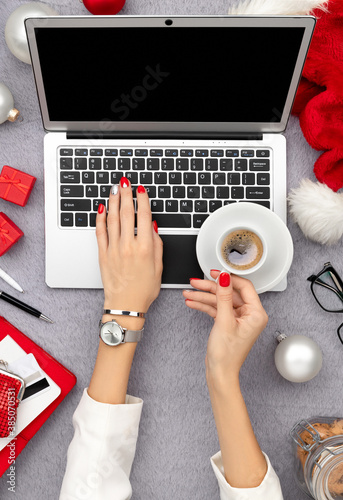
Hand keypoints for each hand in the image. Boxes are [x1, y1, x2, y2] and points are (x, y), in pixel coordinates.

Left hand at [96, 178, 162, 314]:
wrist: (125, 305)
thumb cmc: (144, 289)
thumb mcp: (159, 267)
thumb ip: (157, 244)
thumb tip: (153, 226)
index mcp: (144, 248)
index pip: (144, 217)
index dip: (142, 200)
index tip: (141, 190)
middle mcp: (128, 246)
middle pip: (126, 213)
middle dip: (125, 194)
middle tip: (125, 182)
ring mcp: (113, 249)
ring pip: (111, 219)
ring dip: (112, 202)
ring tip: (114, 189)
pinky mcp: (102, 254)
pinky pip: (100, 232)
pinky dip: (100, 218)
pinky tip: (101, 208)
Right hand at [183, 270, 267, 377]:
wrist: (219, 372)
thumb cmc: (227, 354)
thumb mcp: (224, 320)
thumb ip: (224, 296)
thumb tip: (225, 278)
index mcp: (256, 313)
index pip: (244, 287)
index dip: (228, 278)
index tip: (215, 273)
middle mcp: (250, 315)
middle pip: (229, 293)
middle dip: (210, 288)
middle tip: (196, 282)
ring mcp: (239, 319)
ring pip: (220, 300)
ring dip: (203, 297)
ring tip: (189, 293)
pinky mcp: (229, 322)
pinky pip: (216, 309)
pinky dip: (204, 305)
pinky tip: (193, 302)